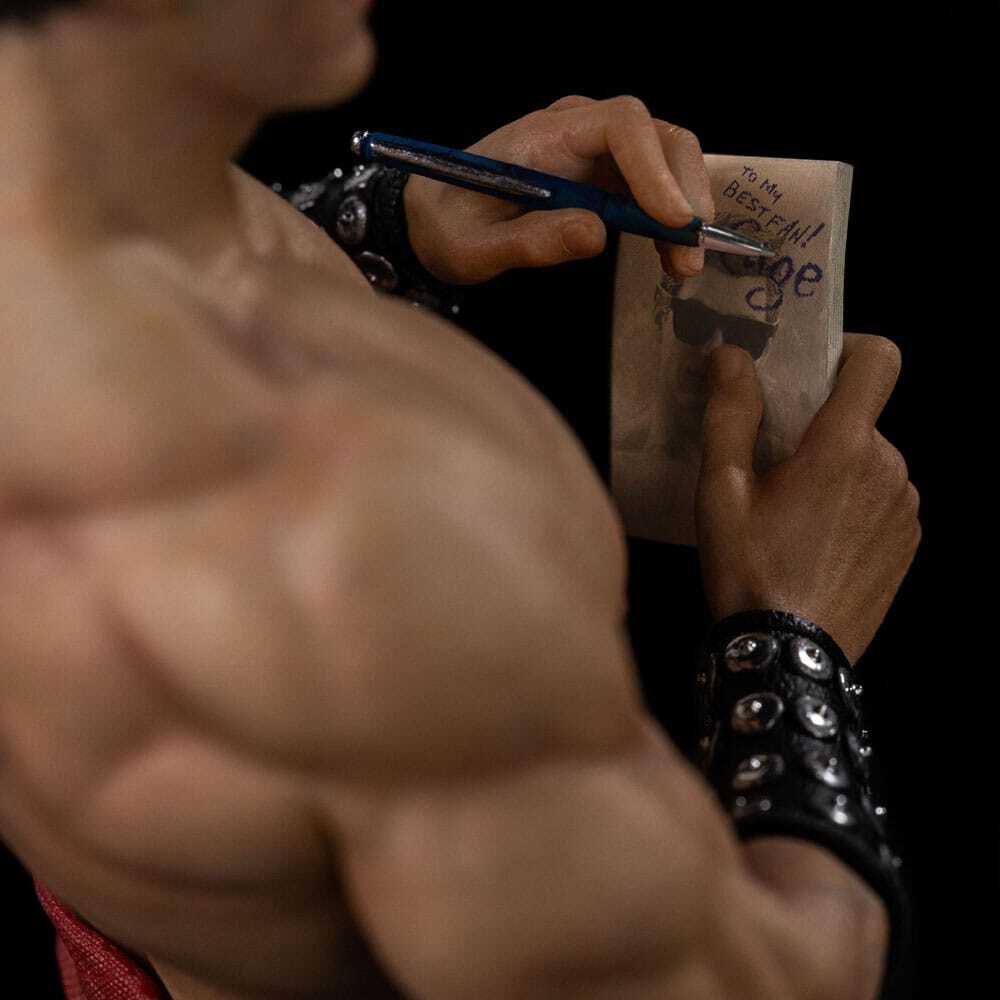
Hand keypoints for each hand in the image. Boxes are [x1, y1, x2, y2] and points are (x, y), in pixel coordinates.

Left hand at [402, 95, 713, 284]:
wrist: (436, 217)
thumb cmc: (448, 227)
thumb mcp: (474, 248)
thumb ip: (528, 241)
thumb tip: (596, 234)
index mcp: (544, 134)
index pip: (621, 125)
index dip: (654, 168)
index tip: (672, 219)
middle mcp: (579, 129)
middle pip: (658, 136)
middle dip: (684, 190)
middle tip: (690, 251)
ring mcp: (596, 150)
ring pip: (665, 158)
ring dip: (685, 207)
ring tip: (683, 264)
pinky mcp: (606, 175)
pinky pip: (653, 185)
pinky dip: (670, 219)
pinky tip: (671, 258)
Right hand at [695, 336, 920, 664]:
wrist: (789, 655)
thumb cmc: (749, 570)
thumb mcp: (721, 489)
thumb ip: (730, 412)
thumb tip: (731, 355)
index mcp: (844, 446)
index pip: (877, 360)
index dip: (844, 351)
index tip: (808, 375)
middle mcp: (889, 469)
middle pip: (861, 416)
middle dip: (819, 428)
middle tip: (771, 468)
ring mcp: (905, 509)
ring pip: (870, 460)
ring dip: (837, 470)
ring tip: (791, 516)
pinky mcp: (907, 544)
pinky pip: (882, 499)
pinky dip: (853, 505)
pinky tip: (815, 542)